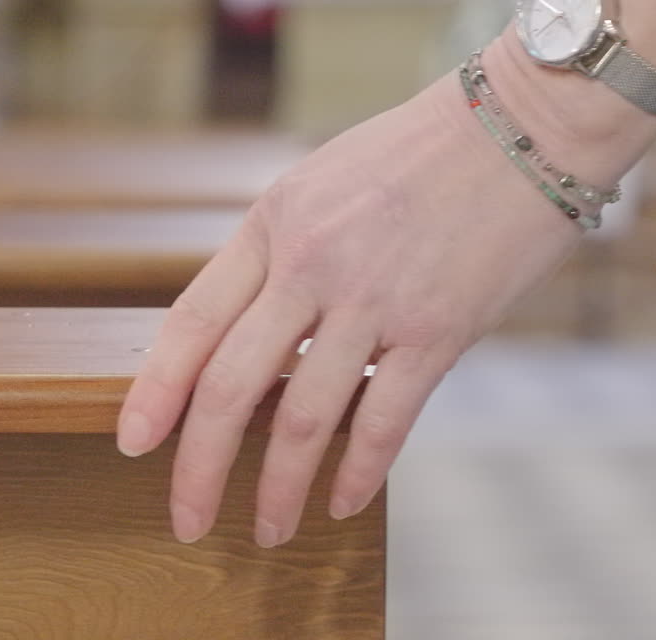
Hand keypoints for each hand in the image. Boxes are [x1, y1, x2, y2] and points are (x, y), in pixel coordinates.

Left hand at [117, 36, 655, 547]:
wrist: (522, 125)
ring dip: (279, 488)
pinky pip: (386, 420)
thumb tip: (242, 334)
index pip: (191, 321)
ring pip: (304, 418)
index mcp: (273, 223)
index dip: (154, 390)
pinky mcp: (438, 329)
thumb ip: (276, 254)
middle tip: (188, 522)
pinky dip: (359, 472)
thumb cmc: (417, 152)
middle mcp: (311, 263)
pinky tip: (342, 503)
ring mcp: (374, 299)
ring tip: (271, 529)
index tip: (133, 443)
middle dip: (200, 468)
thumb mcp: (318, 182)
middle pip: (232, 386)